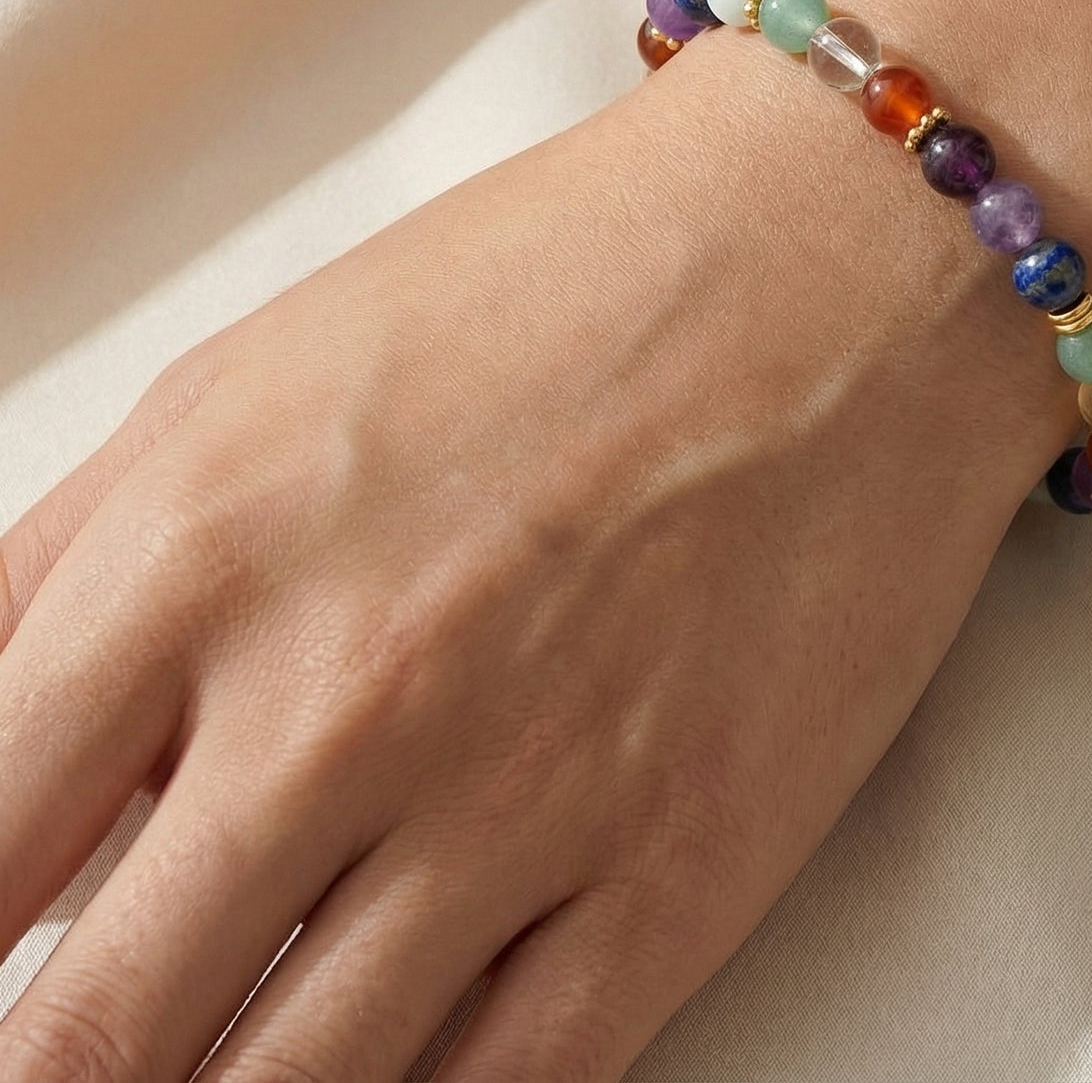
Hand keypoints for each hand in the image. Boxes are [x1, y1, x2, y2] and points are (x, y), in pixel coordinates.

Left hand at [0, 27, 1056, 1079]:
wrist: (844, 260)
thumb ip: (59, 582)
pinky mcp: (682, 870)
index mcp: (198, 556)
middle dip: (63, 1073)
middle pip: (87, 1048)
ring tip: (219, 1048)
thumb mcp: (250, 381)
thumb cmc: (561, 287)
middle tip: (87, 1046)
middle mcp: (345, 703)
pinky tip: (376, 1077)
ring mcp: (524, 803)